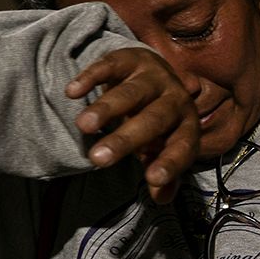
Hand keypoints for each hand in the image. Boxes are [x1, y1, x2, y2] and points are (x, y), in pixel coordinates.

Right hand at [66, 47, 200, 203]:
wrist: (156, 74)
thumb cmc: (159, 123)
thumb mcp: (163, 148)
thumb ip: (163, 174)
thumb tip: (161, 199)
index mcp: (187, 125)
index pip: (183, 146)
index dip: (170, 163)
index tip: (152, 179)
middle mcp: (175, 99)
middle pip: (153, 119)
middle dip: (125, 140)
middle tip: (97, 160)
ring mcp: (153, 77)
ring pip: (131, 92)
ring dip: (106, 108)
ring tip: (83, 126)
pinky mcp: (130, 59)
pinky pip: (111, 66)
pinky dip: (92, 77)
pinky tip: (72, 92)